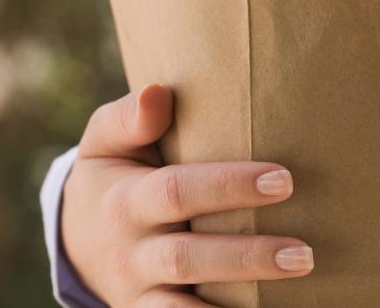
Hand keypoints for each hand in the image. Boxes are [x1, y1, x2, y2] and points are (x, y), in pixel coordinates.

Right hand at [62, 85, 312, 307]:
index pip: (178, 192)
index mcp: (125, 200)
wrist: (75, 239)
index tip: (284, 179)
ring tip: (294, 283)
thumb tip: (159, 93)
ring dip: (239, 299)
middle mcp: (130, 251)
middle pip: (187, 257)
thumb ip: (129, 118)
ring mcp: (139, 290)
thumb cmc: (113, 174)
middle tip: (304, 252)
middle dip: (246, 255)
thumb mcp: (105, 142)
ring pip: (183, 306)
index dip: (229, 187)